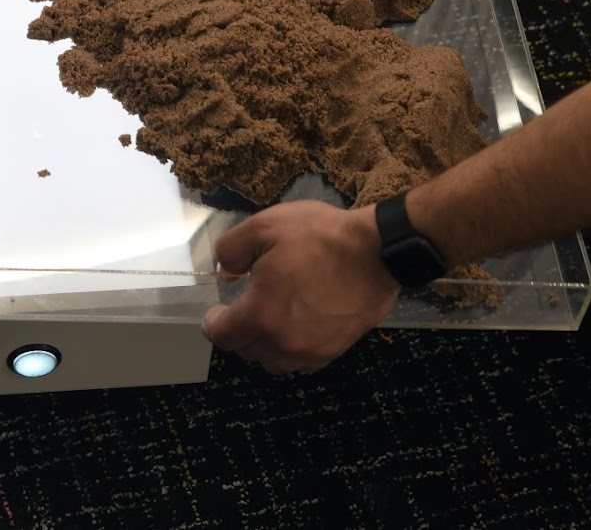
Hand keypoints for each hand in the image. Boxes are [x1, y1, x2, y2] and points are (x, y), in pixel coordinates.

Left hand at [201, 200, 400, 374]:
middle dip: (238, 331)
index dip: (213, 322)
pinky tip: (295, 328)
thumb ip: (231, 251)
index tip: (217, 311)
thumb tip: (225, 273)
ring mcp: (312, 351)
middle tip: (244, 308)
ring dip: (263, 345)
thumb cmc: (319, 237)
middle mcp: (283, 343)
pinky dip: (291, 351)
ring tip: (268, 320)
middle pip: (245, 350)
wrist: (377, 251)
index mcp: (261, 315)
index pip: (221, 336)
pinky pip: (301, 363)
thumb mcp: (263, 227)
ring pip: (272, 362)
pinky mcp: (335, 350)